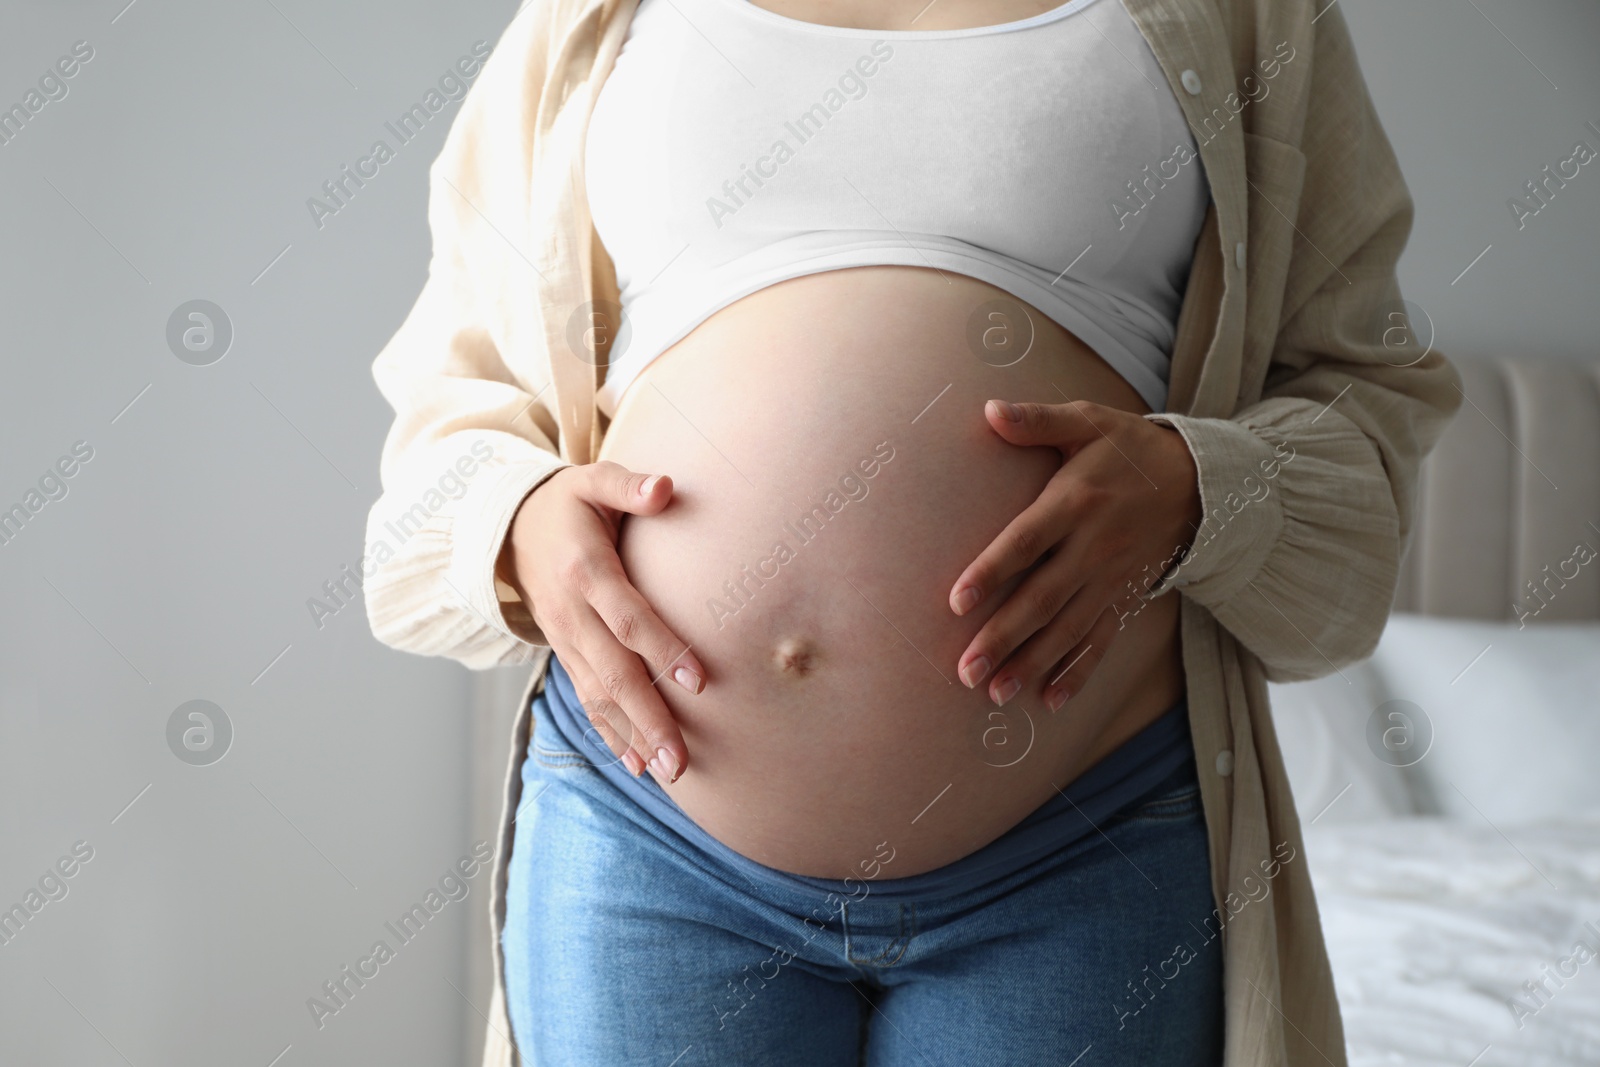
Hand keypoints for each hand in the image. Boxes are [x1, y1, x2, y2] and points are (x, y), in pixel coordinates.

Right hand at [499, 461, 704, 779]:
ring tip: (667, 771)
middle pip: (613, 672)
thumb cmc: (567, 502)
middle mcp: (571, 612)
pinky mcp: (564, 652)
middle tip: (681, 757)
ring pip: (599, 695)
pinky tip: (636, 764)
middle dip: (648, 717)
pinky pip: (586, 697)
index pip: (626, 616)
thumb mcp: (592, 481)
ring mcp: (564, 638)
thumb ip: (629, 485)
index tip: (698, 679)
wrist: (506, 527)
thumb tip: (667, 487)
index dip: (661, 648)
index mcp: (584, 570)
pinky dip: (610, 732)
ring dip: (632, 736)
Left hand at [949, 399, 1201, 710]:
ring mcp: (1110, 579)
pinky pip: (1101, 641)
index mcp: (1075, 503)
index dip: (991, 572)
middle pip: (1042, 599)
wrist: (1200, 482)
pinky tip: (1051, 701)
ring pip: (1067, 630)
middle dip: (1003, 638)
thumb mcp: (1088, 422)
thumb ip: (1037, 420)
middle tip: (966, 672)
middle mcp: (1092, 548)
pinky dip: (1078, 672)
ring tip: (996, 695)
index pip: (1026, 542)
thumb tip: (988, 411)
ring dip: (1032, 664)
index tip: (956, 602)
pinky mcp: (1125, 597)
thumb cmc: (1129, 449)